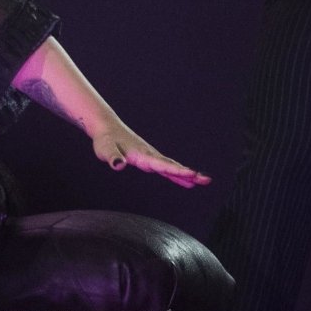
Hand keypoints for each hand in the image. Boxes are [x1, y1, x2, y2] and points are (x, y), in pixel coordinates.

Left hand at [92, 125, 210, 188]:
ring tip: (203, 181)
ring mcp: (151, 156)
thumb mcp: (105, 150)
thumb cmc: (105, 140)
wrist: (107, 128)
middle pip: (172, 165)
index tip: (191, 174)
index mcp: (141, 155)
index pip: (162, 164)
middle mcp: (150, 155)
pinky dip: (177, 174)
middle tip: (206, 180)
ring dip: (187, 174)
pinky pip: (166, 168)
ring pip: (172, 166)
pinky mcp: (149, 159)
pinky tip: (187, 181)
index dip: (176, 171)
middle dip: (189, 173)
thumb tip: (119, 165)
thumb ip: (113, 157)